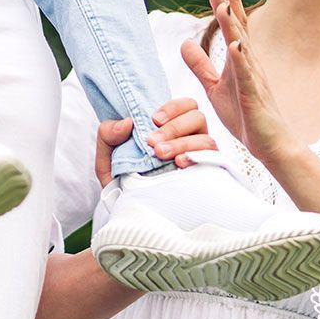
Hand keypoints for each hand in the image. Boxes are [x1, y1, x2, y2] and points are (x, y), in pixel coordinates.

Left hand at [92, 98, 214, 186]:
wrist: (128, 212)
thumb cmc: (121, 181)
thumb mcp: (107, 157)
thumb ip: (108, 134)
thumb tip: (127, 123)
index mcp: (170, 129)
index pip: (185, 106)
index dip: (173, 108)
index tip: (154, 120)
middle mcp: (189, 139)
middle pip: (197, 117)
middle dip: (174, 127)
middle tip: (153, 143)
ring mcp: (199, 157)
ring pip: (205, 139)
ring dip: (183, 143)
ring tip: (161, 155)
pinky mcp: (205, 174)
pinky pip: (212, 160)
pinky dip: (197, 157)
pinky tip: (180, 163)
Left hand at [180, 0, 299, 165]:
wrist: (269, 144)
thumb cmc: (244, 115)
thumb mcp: (214, 87)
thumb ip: (200, 65)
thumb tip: (184, 43)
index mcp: (240, 60)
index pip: (232, 26)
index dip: (224, 5)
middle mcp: (249, 63)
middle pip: (240, 28)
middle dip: (232, 4)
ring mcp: (253, 79)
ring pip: (243, 47)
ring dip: (234, 26)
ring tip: (224, 6)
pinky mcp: (253, 96)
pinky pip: (247, 76)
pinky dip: (241, 60)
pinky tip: (235, 45)